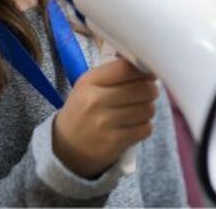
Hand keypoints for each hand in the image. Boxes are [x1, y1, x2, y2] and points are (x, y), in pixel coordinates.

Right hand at [53, 59, 157, 178]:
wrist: (65, 147)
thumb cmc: (83, 110)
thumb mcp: (88, 86)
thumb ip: (114, 74)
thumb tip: (148, 70)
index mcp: (89, 82)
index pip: (126, 69)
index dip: (143, 71)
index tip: (149, 74)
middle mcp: (95, 101)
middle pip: (141, 89)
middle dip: (150, 90)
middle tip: (147, 93)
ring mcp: (104, 123)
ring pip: (147, 109)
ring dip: (148, 109)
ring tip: (139, 110)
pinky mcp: (114, 143)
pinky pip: (145, 129)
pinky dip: (144, 127)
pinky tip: (134, 126)